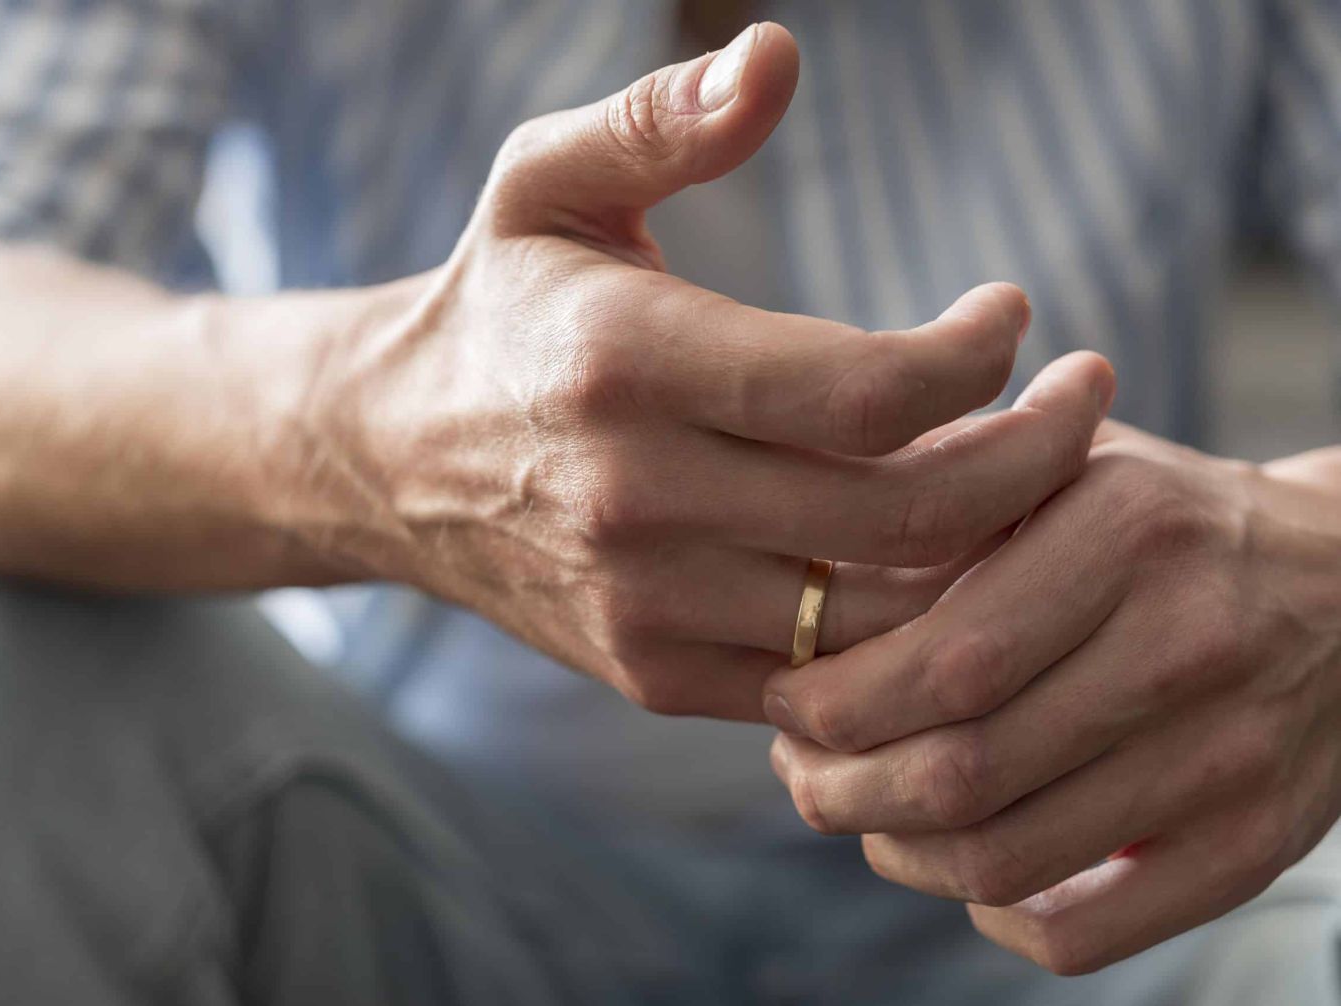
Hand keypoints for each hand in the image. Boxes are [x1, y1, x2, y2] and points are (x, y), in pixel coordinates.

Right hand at [270, 23, 1113, 720]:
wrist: (386, 460)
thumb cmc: (497, 306)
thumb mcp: (544, 182)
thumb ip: (659, 117)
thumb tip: (780, 54)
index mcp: (624, 364)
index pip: (864, 390)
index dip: (978, 358)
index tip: (1012, 314)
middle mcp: (635, 497)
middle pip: (904, 517)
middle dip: (1035, 460)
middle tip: (1085, 402)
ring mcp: (643, 602)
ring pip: (880, 616)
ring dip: (986, 553)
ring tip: (1028, 479)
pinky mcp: (650, 670)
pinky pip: (822, 679)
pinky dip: (902, 630)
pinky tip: (932, 558)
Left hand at [765, 421, 1340, 972]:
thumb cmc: (1161, 520)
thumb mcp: (1068, 461)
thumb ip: (952, 488)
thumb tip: (804, 555)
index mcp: (1126, 532)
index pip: (945, 660)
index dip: (834, 702)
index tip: (782, 697)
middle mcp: (1186, 645)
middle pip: (960, 771)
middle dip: (837, 785)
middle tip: (796, 764)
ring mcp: (1226, 759)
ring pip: (1003, 860)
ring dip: (891, 851)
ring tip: (854, 806)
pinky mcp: (1249, 847)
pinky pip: (1082, 934)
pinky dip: (989, 917)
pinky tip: (953, 867)